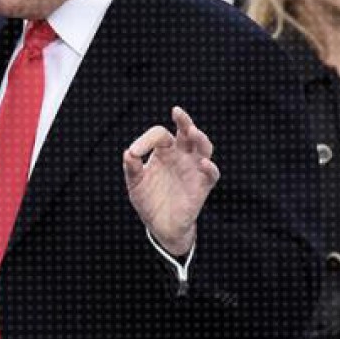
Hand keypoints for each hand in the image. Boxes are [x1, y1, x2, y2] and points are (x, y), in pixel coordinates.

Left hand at [124, 106, 220, 255]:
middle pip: (187, 132)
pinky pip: (211, 174)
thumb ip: (132, 169)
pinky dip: (210, 167)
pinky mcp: (203, 186)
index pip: (160, 135)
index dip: (146, 140)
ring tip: (192, 132)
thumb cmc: (148, 200)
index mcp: (164, 151)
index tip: (134, 153)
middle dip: (183, 120)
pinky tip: (204, 163)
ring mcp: (194, 169)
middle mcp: (182, 155)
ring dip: (200, 138)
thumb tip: (128, 153)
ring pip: (204, 147)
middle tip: (176, 112)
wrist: (160, 226)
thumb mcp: (135, 185)